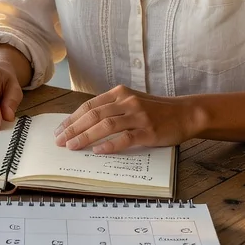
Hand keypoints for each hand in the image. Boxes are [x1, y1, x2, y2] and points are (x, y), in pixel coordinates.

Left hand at [54, 85, 201, 153]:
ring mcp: (138, 116)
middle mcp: (127, 102)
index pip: (89, 106)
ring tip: (73, 147)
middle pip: (93, 115)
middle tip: (60, 141)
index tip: (60, 130)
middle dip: (73, 128)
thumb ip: (112, 108)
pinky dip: (110, 145)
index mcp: (119, 93)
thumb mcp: (131, 101)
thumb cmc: (155, 110)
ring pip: (105, 125)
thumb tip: (85, 124)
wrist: (185, 113)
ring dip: (86, 137)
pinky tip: (98, 152)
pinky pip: (125, 138)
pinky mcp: (148, 131)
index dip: (72, 118)